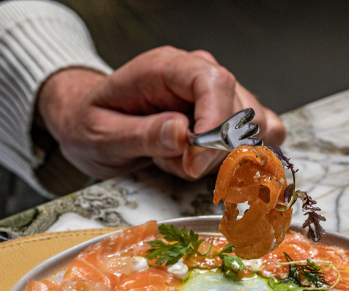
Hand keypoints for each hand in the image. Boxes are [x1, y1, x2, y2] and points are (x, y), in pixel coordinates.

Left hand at [35, 46, 285, 180]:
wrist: (89, 121)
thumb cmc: (92, 123)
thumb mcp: (102, 135)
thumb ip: (142, 135)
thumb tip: (183, 134)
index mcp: (164, 67)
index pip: (213, 82)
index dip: (215, 124)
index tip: (196, 161)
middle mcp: (196, 74)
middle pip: (239, 108)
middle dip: (215, 150)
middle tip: (179, 165)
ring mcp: (215, 94)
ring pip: (253, 125)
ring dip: (223, 155)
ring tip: (181, 158)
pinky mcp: (226, 115)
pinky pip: (258, 133)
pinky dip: (242, 156)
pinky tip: (207, 162)